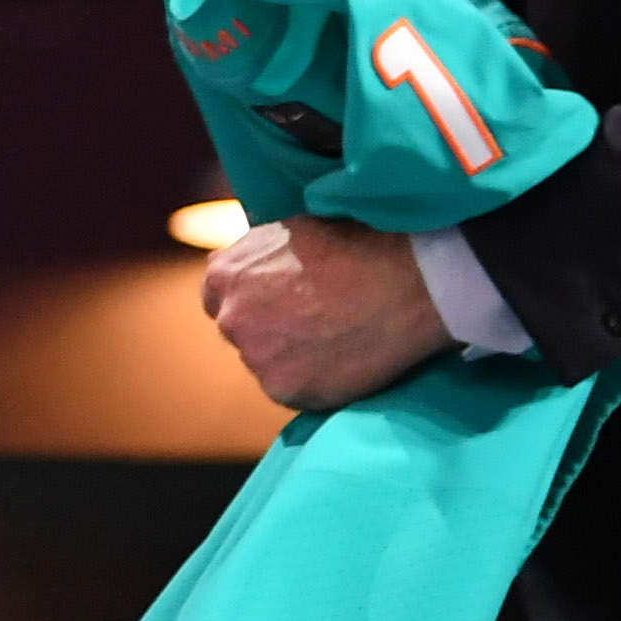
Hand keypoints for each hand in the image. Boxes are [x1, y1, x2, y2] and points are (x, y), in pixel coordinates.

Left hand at [201, 215, 450, 409]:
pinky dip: (312, 380)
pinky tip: (340, 359)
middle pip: (241, 332)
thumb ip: (257, 257)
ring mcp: (257, 359)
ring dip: (290, 357)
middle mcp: (231, 319)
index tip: (275, 303)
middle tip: (312, 321)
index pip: (217, 298)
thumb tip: (253, 269)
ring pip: (267, 364)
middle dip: (267, 328)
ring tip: (333, 339)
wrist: (403, 282)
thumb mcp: (288, 230)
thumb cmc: (353, 245)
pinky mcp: (287, 391)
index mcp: (224, 274)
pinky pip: (293, 390)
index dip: (249, 299)